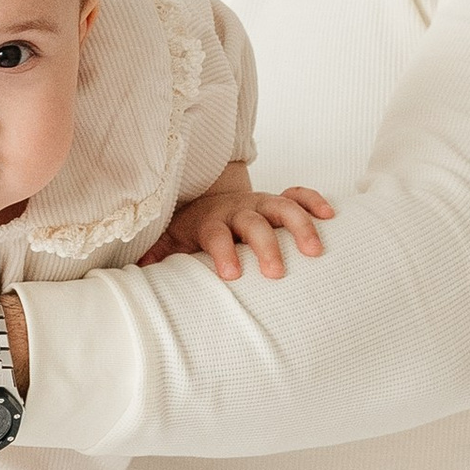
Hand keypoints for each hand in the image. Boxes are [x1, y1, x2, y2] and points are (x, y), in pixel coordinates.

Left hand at [144, 173, 334, 280]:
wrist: (209, 196)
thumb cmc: (194, 227)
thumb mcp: (173, 239)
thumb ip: (160, 254)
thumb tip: (139, 272)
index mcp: (211, 222)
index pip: (216, 235)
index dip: (223, 252)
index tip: (231, 275)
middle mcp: (238, 210)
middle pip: (253, 223)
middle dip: (266, 246)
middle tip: (276, 273)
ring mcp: (261, 203)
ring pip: (283, 207)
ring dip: (300, 227)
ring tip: (315, 252)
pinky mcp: (277, 199)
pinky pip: (299, 194)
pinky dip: (314, 202)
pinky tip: (331, 217)